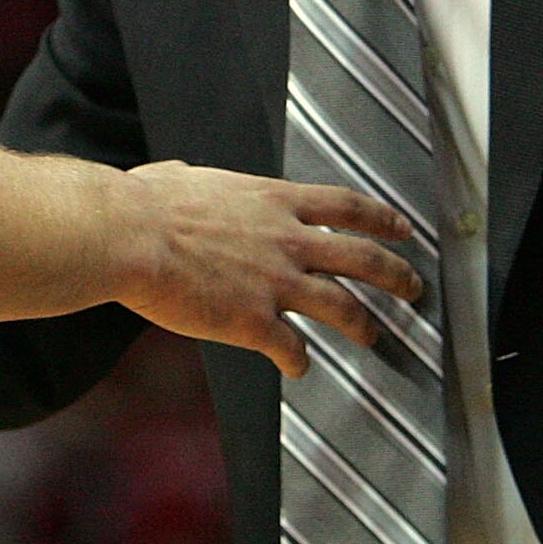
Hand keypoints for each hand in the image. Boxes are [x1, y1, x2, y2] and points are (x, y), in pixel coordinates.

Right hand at [113, 161, 423, 379]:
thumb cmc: (146, 203)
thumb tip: (178, 175)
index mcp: (274, 201)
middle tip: (413, 288)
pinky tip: (299, 368)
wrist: (129, 235)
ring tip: (375, 337)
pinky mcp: (255, 322)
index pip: (348, 206)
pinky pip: (292, 349)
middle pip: (364, 259)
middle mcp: (287, 240)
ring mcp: (276, 283)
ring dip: (366, 325)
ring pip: (344, 308)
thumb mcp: (182, 176)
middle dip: (397, 275)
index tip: (401, 229)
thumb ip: (195, 180)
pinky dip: (299, 362)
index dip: (382, 219)